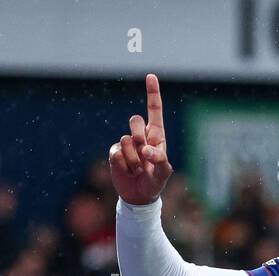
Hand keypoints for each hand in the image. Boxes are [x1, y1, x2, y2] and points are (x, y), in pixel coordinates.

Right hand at [108, 74, 172, 205]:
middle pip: (135, 120)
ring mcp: (126, 143)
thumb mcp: (163, 173)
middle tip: (144, 154)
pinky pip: (116, 153)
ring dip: (134, 158)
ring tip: (138, 169)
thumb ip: (159, 159)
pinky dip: (124, 165)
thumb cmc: (155, 181)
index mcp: (156, 136)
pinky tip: (128, 171)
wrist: (139, 195)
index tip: (151, 76)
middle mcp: (141, 136)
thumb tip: (146, 149)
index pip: (154, 111)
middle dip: (139, 135)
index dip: (153, 94)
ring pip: (126, 140)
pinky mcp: (115, 152)